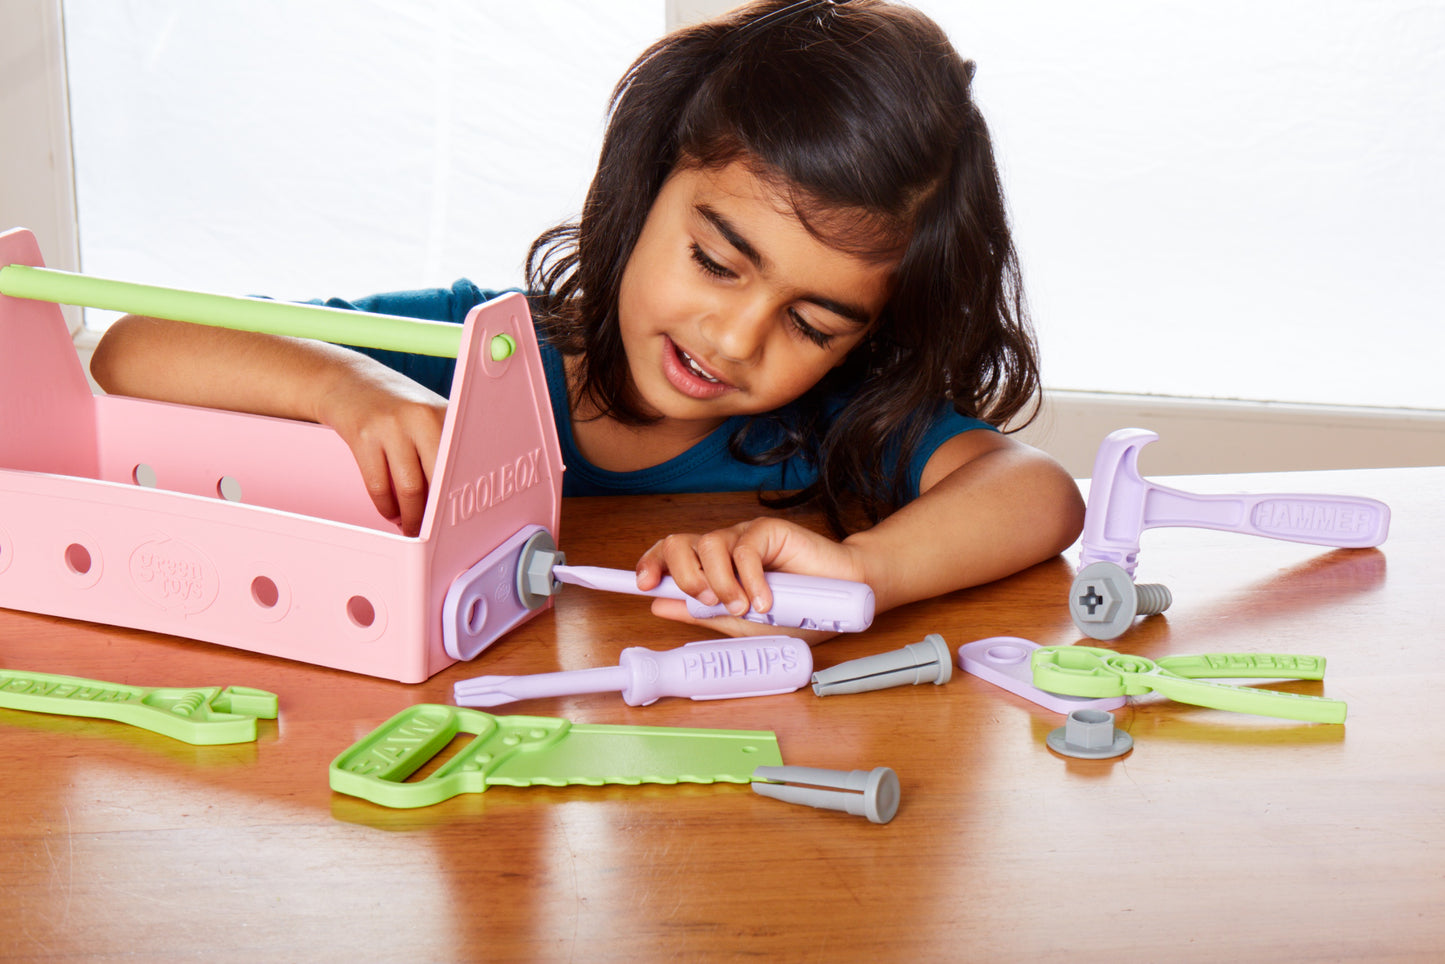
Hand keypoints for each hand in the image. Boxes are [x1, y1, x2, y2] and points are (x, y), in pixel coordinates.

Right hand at [314, 361, 448, 536]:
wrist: (348, 380)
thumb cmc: (396, 406)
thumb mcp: (427, 415)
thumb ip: (444, 448)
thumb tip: (456, 499)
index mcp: (445, 413)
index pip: (461, 465)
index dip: (459, 497)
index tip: (458, 520)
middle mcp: (421, 416)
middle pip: (437, 480)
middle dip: (435, 514)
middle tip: (432, 531)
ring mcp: (391, 425)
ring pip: (409, 489)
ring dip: (410, 517)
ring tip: (410, 525)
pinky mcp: (363, 435)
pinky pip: (378, 486)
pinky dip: (386, 507)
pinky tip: (391, 511)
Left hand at [635, 517, 866, 640]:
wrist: (843, 600)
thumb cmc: (797, 614)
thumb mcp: (742, 625)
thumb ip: (702, 615)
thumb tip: (658, 605)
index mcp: (709, 569)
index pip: (668, 556)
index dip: (649, 564)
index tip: (642, 583)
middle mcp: (721, 549)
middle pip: (679, 544)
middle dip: (683, 576)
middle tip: (707, 602)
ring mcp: (743, 538)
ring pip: (708, 545)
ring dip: (718, 582)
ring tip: (742, 606)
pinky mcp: (767, 530)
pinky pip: (744, 549)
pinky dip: (749, 579)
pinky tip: (765, 600)